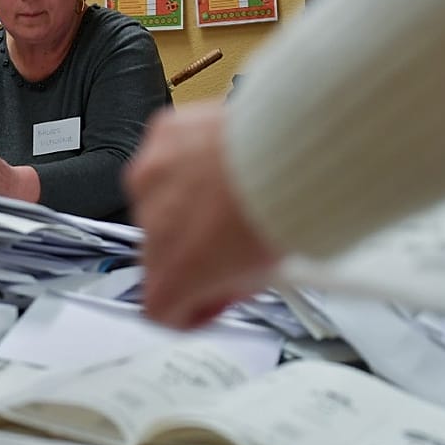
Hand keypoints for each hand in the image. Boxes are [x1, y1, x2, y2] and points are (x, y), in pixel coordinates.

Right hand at [124, 101, 280, 328]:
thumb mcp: (262, 273)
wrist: (292, 150)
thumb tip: (230, 279)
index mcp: (174, 274)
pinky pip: (171, 154)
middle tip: (229, 240)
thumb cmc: (284, 208)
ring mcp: (153, 178)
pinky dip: (192, 158)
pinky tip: (224, 160)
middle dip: (190, 247)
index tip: (211, 295)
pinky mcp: (164, 136)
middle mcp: (152, 228)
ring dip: (188, 201)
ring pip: (161, 198)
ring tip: (232, 193)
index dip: (192, 306)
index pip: (160, 308)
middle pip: (160, 250)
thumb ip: (229, 283)